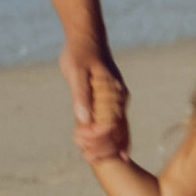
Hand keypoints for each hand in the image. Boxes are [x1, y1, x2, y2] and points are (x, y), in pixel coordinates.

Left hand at [63, 41, 129, 158]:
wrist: (86, 37)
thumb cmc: (80, 53)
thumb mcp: (76, 72)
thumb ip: (80, 96)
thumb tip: (83, 120)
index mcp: (113, 93)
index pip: (109, 125)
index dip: (95, 136)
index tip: (79, 139)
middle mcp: (119, 99)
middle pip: (118, 132)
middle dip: (104, 148)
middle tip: (87, 158)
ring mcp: (117, 100)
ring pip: (119, 130)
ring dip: (107, 146)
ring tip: (91, 157)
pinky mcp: (111, 100)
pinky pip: (114, 124)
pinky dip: (109, 137)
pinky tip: (104, 149)